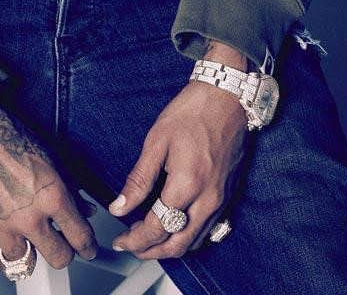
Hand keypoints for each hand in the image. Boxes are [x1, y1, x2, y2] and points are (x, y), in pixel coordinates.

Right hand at [0, 89, 97, 271]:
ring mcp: (2, 227)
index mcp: (51, 196)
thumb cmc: (8, 136)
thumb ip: (70, 187)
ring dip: (28, 253)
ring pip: (25, 263)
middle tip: (60, 246)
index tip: (87, 249)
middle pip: (58, 258)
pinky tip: (3, 243)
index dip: (88, 247)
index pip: (80, 237)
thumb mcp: (49, 156)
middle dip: (63, 252)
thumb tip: (85, 209)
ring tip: (27, 239)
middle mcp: (29, 217)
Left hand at [109, 44, 251, 259]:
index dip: (134, 239)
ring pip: (194, 242)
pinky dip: (188, 237)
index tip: (120, 239)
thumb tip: (119, 205)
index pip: (156, 228)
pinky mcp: (227, 195)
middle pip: (177, 245)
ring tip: (147, 238)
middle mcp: (207, 200)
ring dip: (169, 247)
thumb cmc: (193, 111)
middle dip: (150, 251)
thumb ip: (139, 179)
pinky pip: (207, 230)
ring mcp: (221, 200)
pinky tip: (174, 227)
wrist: (228, 96)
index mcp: (186, 185)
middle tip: (130, 245)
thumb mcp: (157, 140)